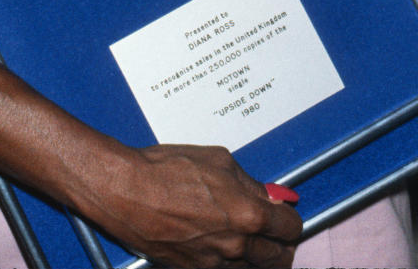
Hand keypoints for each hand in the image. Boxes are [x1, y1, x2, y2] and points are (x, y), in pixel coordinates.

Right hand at [86, 142, 301, 267]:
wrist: (126, 192)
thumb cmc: (167, 170)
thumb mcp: (219, 161)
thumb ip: (250, 183)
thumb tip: (270, 195)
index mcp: (248, 215)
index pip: (291, 228)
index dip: (290, 220)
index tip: (285, 215)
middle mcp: (236, 246)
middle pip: (277, 258)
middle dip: (279, 243)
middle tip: (273, 232)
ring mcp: (214, 264)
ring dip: (255, 257)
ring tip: (248, 239)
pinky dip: (229, 263)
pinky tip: (221, 246)